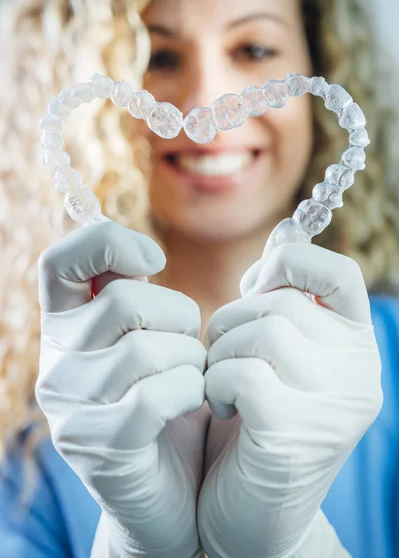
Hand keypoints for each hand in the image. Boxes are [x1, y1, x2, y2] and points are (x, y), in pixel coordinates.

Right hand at [35, 221, 207, 557]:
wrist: (171, 487)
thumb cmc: (169, 397)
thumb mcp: (152, 338)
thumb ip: (141, 296)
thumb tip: (145, 253)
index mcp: (65, 324)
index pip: (61, 261)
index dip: (108, 243)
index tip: (153, 262)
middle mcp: (56, 361)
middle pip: (123, 303)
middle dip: (179, 317)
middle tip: (190, 344)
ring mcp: (69, 406)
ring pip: (143, 350)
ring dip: (191, 360)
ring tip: (193, 376)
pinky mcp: (96, 445)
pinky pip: (154, 396)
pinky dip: (188, 393)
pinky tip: (192, 403)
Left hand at [198, 241, 381, 557]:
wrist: (249, 514)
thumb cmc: (254, 422)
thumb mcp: (274, 354)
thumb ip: (283, 295)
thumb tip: (287, 228)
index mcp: (356, 344)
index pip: (338, 271)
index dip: (288, 263)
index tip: (256, 290)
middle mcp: (360, 371)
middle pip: (280, 302)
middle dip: (230, 322)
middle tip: (220, 357)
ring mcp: (336, 405)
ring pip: (262, 330)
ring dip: (219, 354)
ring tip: (219, 385)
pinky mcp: (298, 433)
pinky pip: (241, 372)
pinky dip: (214, 384)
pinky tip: (219, 408)